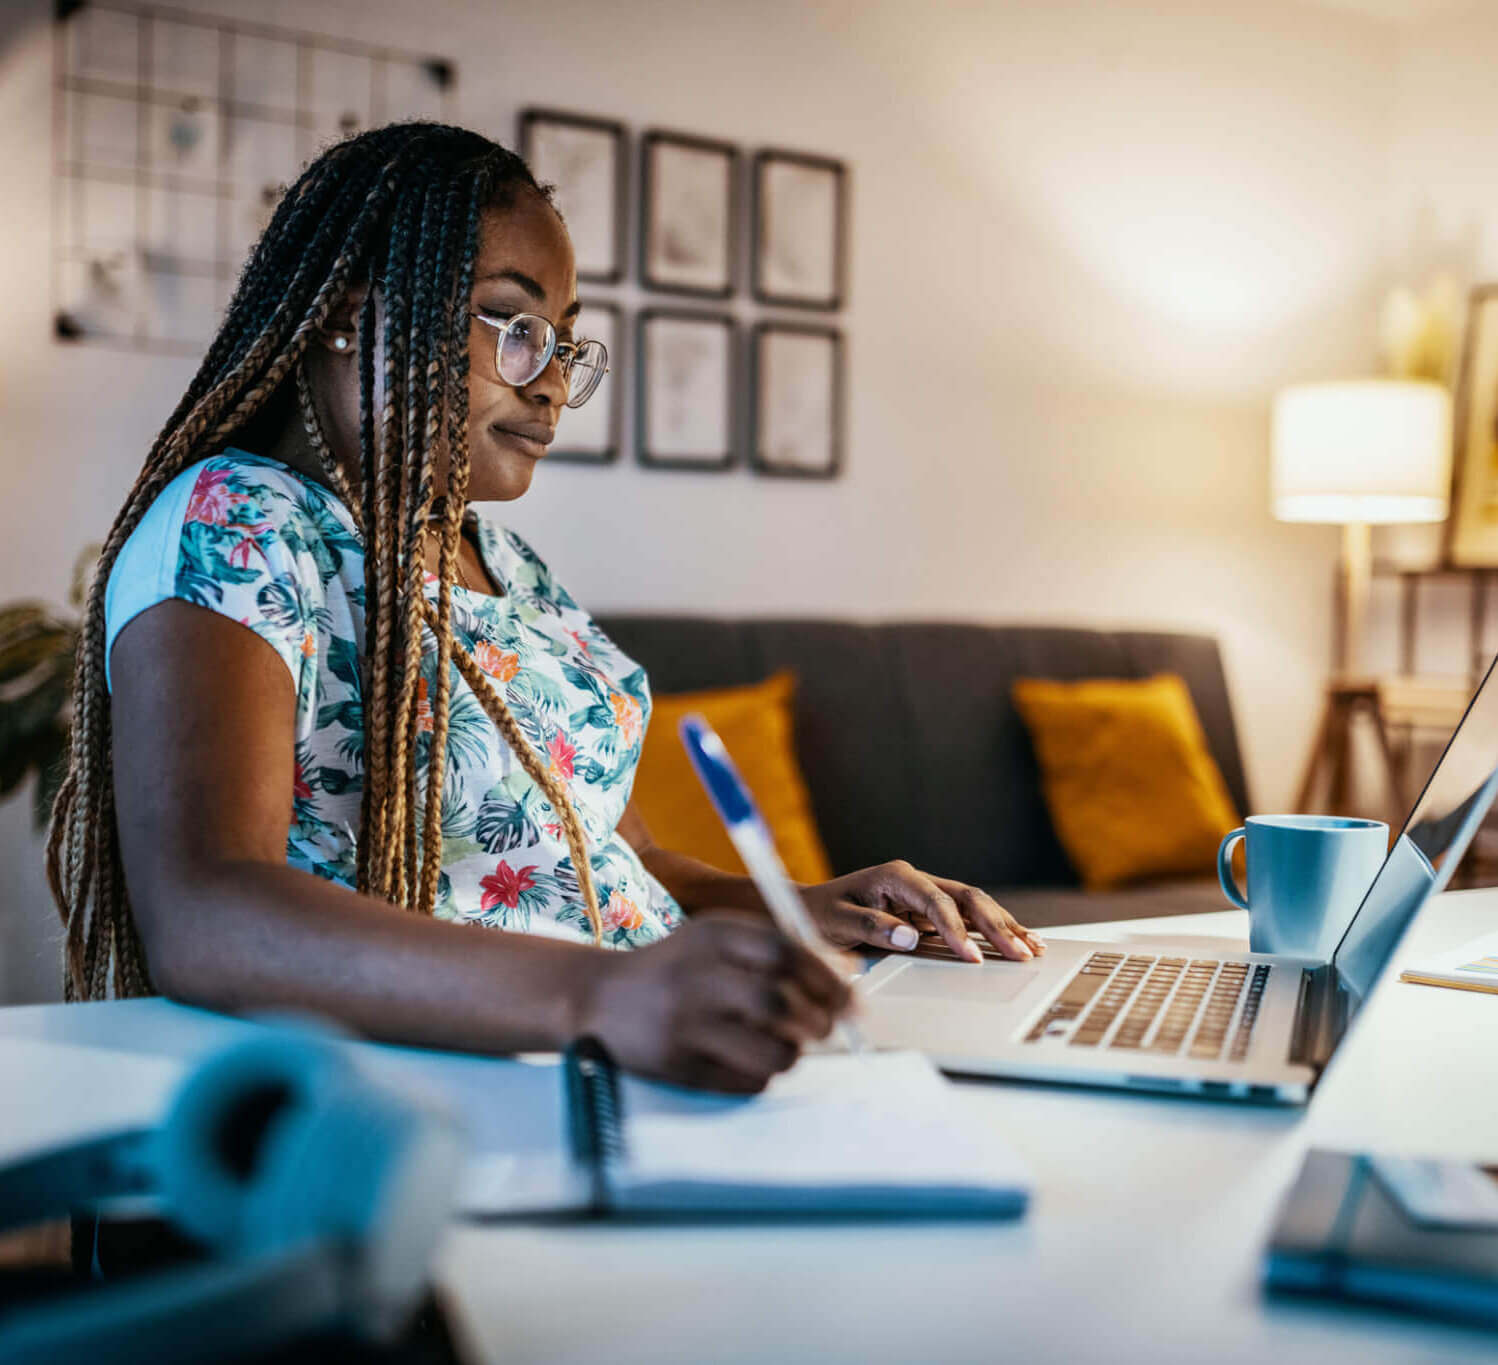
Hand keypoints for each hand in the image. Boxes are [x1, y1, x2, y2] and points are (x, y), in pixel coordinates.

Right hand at [576, 911, 852, 1091]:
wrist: (599, 998)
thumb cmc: (677, 968)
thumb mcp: (717, 940)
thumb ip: (777, 949)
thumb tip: (849, 973)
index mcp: (711, 936)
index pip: (784, 951)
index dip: (827, 977)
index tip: (850, 998)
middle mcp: (695, 977)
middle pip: (778, 1001)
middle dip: (818, 1019)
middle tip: (826, 1027)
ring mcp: (684, 1025)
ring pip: (770, 1050)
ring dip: (794, 1052)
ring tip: (788, 1045)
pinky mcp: (678, 1068)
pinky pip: (746, 1082)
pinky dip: (764, 1075)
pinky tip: (752, 1060)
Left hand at [800, 861, 1045, 963]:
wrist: (809, 911)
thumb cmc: (819, 914)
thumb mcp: (837, 922)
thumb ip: (872, 928)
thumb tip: (911, 938)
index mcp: (896, 876)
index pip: (937, 901)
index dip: (956, 929)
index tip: (970, 957)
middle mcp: (916, 881)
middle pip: (967, 898)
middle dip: (996, 926)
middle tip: (1020, 954)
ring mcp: (927, 896)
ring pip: (975, 906)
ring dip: (1005, 926)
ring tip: (1033, 948)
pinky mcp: (931, 913)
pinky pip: (969, 919)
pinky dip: (995, 930)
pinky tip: (1020, 941)